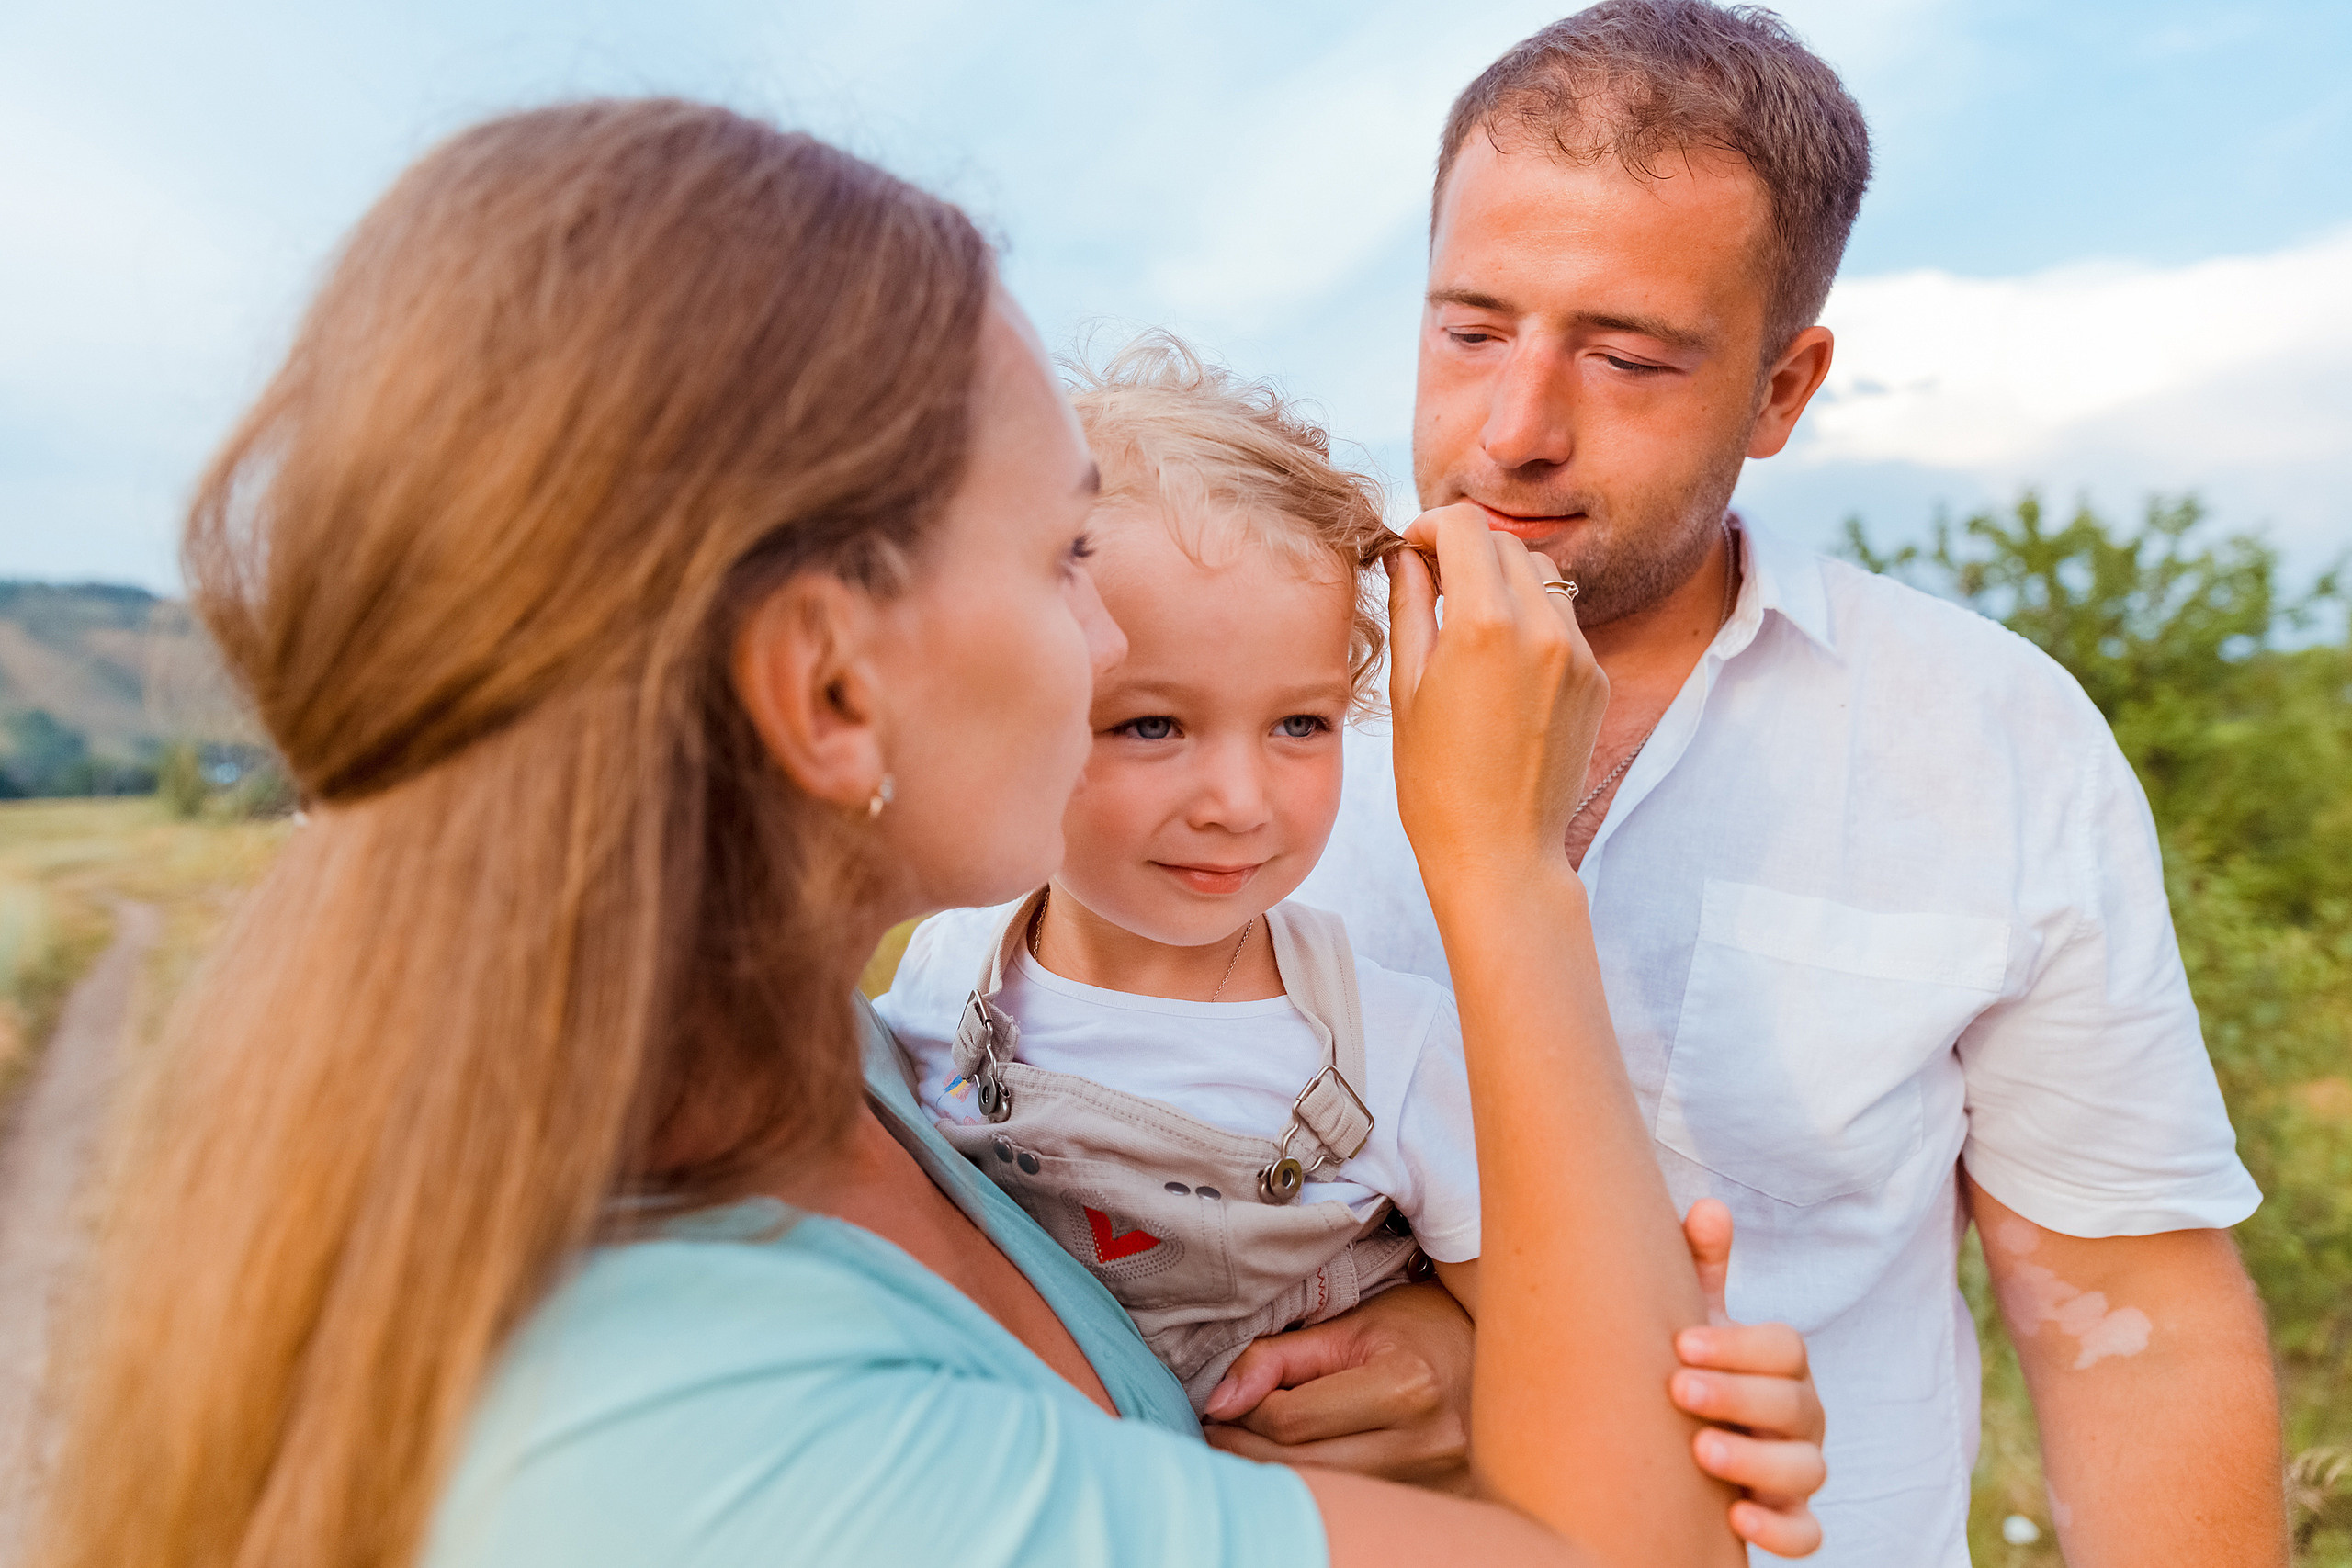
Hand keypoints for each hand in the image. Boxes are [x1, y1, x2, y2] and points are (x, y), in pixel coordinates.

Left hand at [1199, 1281, 1472, 1491]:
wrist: (1496, 1352)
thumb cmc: (1416, 1330)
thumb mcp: (1348, 1327)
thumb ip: (1278, 1359)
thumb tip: (1218, 1401)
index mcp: (1406, 1386)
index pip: (1291, 1420)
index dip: (1244, 1411)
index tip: (1222, 1401)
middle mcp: (1428, 1443)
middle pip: (1304, 1467)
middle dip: (1247, 1449)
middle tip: (1218, 1432)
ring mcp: (1439, 1483)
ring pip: (1329, 1494)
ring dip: (1280, 1473)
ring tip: (1253, 1445)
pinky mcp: (1441, 1504)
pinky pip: (1360, 1504)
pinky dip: (1323, 1487)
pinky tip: (1302, 1463)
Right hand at [1387, 503, 1607, 881]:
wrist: (1501, 852)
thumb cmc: (1436, 782)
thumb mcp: (1407, 689)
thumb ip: (1410, 607)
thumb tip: (1406, 556)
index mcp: (1483, 623)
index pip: (1465, 525)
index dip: (1430, 525)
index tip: (1412, 548)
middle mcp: (1540, 626)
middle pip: (1505, 542)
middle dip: (1466, 549)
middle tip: (1433, 582)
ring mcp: (1577, 653)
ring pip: (1542, 576)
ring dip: (1503, 580)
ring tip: (1469, 623)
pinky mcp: (1596, 678)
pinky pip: (1564, 622)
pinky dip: (1532, 621)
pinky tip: (1502, 666)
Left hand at [1670, 1199, 1827, 1557]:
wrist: (1681, 1448)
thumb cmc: (1695, 1371)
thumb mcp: (1695, 1319)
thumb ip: (1703, 1268)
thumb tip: (1707, 1206)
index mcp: (1780, 1366)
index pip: (1786, 1348)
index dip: (1739, 1347)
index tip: (1681, 1344)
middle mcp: (1800, 1417)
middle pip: (1795, 1405)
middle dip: (1738, 1397)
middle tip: (1678, 1389)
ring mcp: (1798, 1470)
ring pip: (1806, 1470)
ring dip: (1755, 1462)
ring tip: (1700, 1452)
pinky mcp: (1788, 1520)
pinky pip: (1807, 1535)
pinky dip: (1780, 1529)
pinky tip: (1737, 1516)